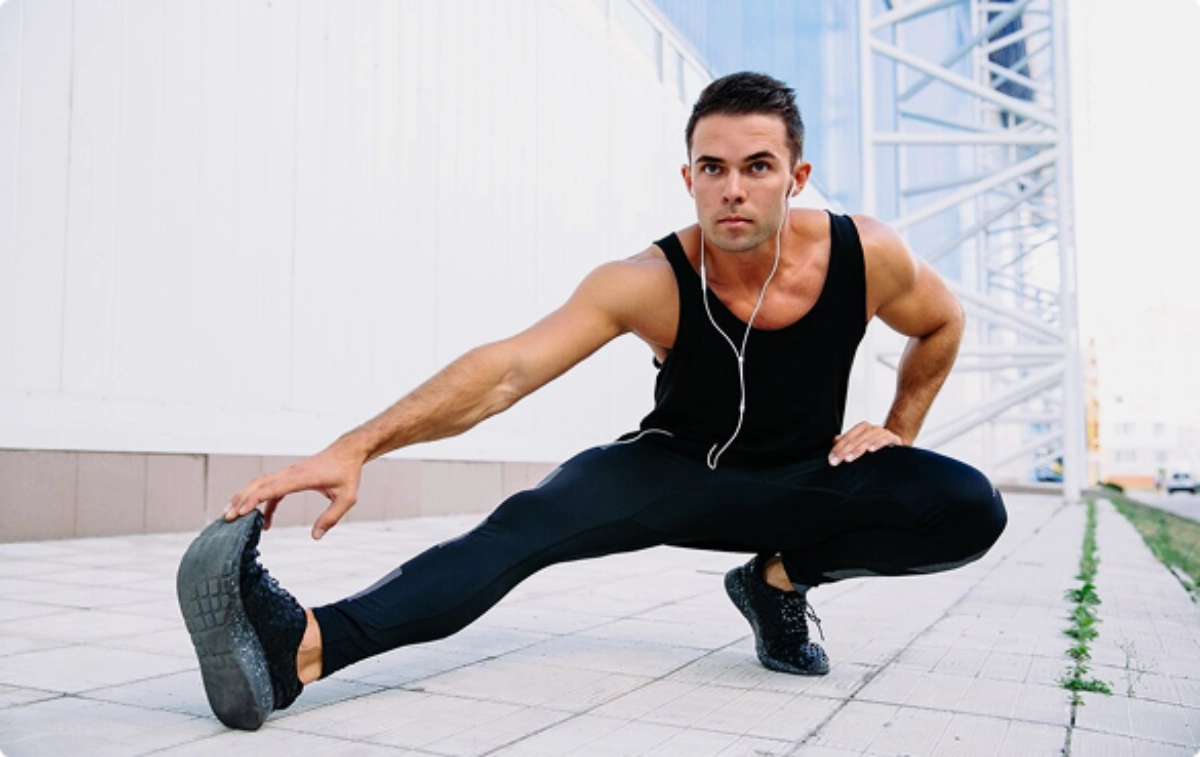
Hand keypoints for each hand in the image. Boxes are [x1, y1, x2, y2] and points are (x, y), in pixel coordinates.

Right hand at [225, 442, 364, 539]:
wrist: (348, 452)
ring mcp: (288, 473)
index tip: (240, 512)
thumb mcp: (346, 498)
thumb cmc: (348, 473)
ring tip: (232, 515)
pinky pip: (270, 488)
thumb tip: (315, 536)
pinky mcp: (290, 476)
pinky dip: (263, 502)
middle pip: (258, 484)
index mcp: (301, 478)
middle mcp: (290, 473)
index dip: (254, 499)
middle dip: (241, 500)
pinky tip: (264, 521)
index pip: (272, 488)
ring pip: (260, 484)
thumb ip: (331, 518)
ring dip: (245, 498)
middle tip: (227, 517)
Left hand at [828, 422, 902, 465]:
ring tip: (850, 458)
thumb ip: (847, 441)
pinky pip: (884, 439)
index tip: (832, 458)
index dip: (838, 447)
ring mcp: (881, 432)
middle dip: (845, 450)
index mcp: (861, 429)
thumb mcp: (860, 442)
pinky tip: (871, 450)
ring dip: (858, 449)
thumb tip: (835, 441)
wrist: (895, 442)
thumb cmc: (876, 443)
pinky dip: (877, 444)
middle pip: (855, 439)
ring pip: (867, 439)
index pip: (847, 437)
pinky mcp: (892, 438)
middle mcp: (870, 429)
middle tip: (838, 460)